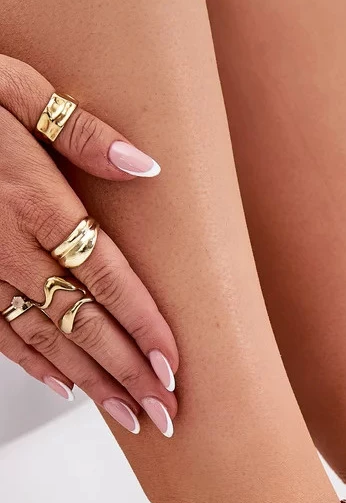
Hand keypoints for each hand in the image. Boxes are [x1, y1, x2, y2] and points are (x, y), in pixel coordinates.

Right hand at [0, 55, 177, 435]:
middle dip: (127, 374)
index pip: (106, 276)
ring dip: (90, 382)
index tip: (173, 365)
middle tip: (166, 411)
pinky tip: (65, 389)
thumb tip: (145, 165)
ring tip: (131, 416)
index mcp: (35, 199)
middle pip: (81, 322)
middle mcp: (9, 244)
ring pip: (44, 338)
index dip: (142, 326)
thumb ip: (79, 129)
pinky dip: (32, 364)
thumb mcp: (13, 87)